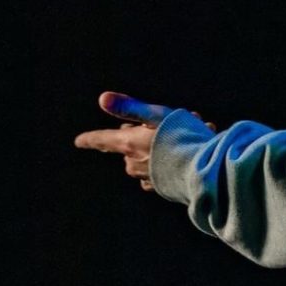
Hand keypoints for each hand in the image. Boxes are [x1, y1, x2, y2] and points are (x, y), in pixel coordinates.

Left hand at [74, 92, 212, 191]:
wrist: (205, 170)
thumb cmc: (181, 138)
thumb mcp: (157, 115)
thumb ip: (130, 107)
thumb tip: (103, 98)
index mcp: (129, 144)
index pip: (103, 140)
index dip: (91, 139)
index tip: (79, 141)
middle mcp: (134, 163)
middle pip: (128, 147)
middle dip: (145, 133)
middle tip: (172, 120)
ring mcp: (148, 177)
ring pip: (147, 156)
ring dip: (164, 145)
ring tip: (191, 133)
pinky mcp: (163, 187)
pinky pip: (160, 170)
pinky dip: (172, 160)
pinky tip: (189, 153)